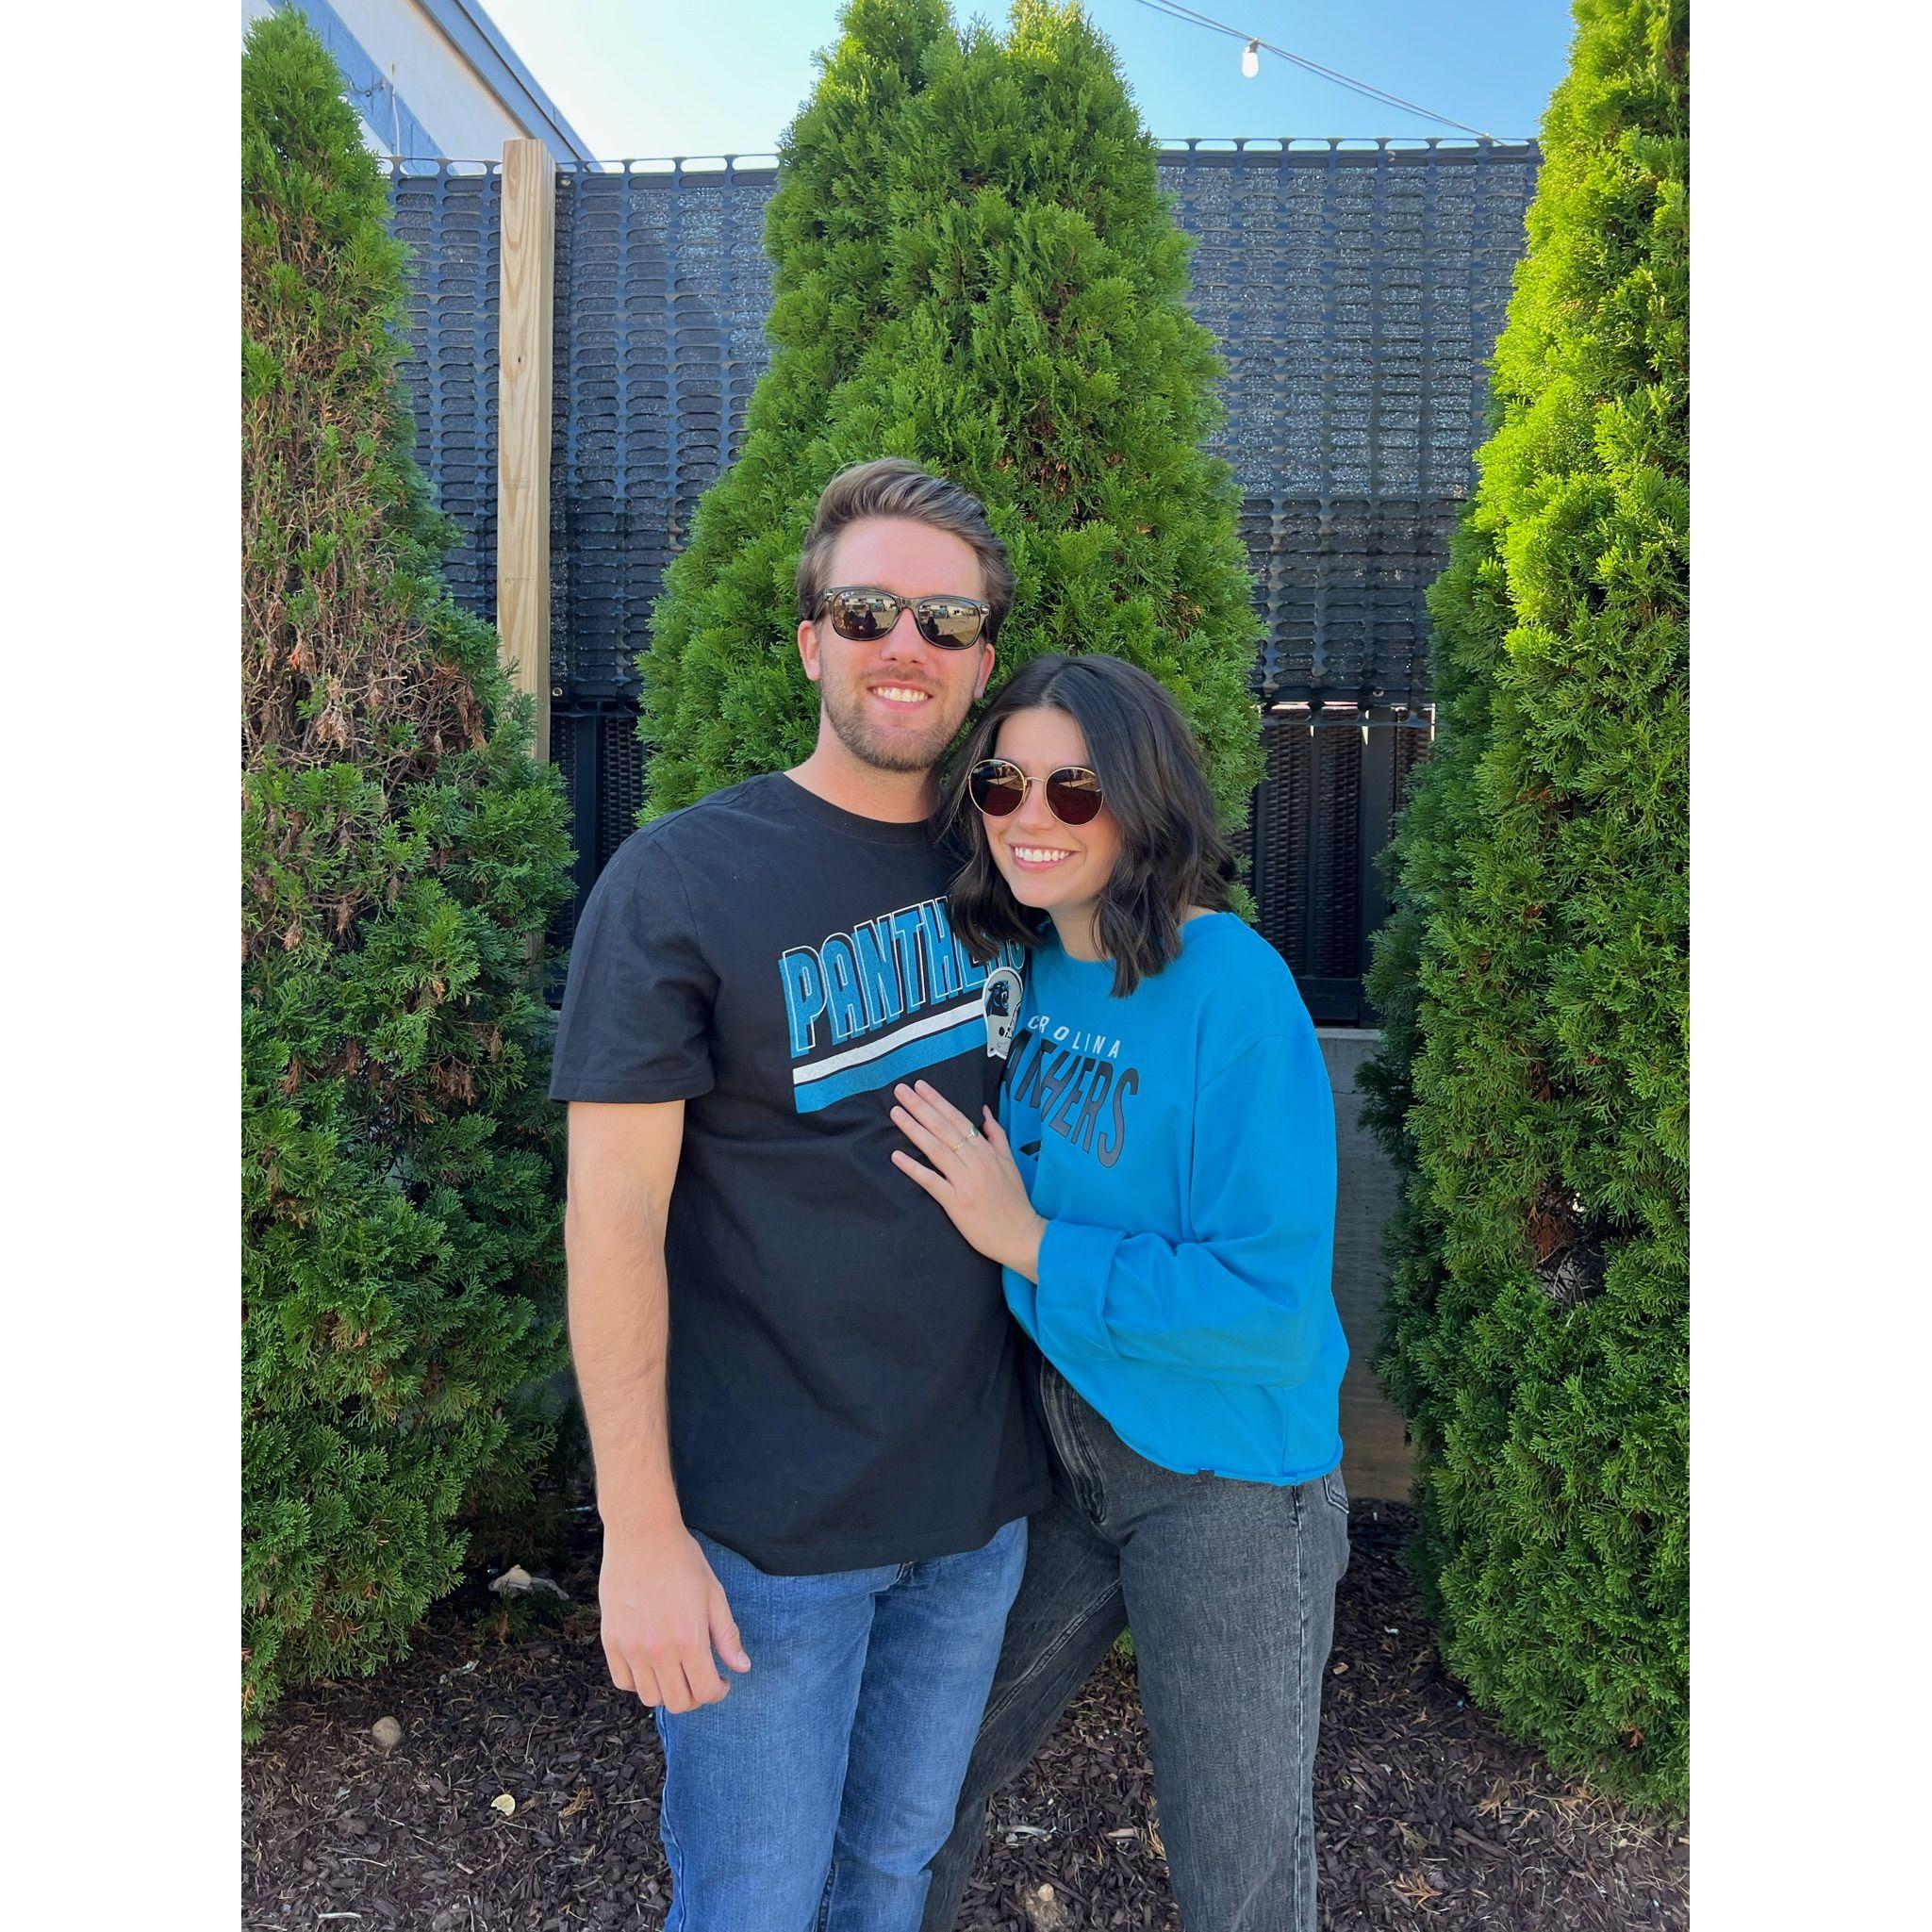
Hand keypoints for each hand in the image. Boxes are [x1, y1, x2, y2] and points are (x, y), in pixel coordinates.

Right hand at [598, 1519, 750, 1712]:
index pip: (704, 1692)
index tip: (721, 1681)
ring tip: (675, 1670)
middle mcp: (658, 1650)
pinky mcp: (610, 1641)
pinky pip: (623, 1681)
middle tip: (700, 1677)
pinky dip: (638, 1681)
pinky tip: (651, 1663)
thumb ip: (727, 1635)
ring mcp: (631, 1647)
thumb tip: (742, 1667)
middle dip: (695, 1696)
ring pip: (649, 1697)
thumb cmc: (682, 1560)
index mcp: (689, 1638)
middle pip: (677, 1702)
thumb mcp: (714, 1594)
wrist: (642, 1534)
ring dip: (666, 1691)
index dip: (717, 1692)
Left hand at [890, 1081, 1046, 1281]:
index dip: (937, 1101)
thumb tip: (984, 1111)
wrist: (1022, 1235)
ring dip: (913, 1129)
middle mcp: (975, 1161)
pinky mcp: (956, 1203)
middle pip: (943, 1128)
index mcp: (987, 1150)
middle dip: (920, 1107)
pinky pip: (931, 1181)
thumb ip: (997, 1135)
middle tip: (900, 1090)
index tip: (919, 1086)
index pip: (957, 1119)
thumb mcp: (1010, 1162)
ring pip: (936, 1149)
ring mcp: (965, 1181)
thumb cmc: (1015, 1200)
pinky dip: (913, 1168)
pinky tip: (896, 1156)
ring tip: (895, 1113)